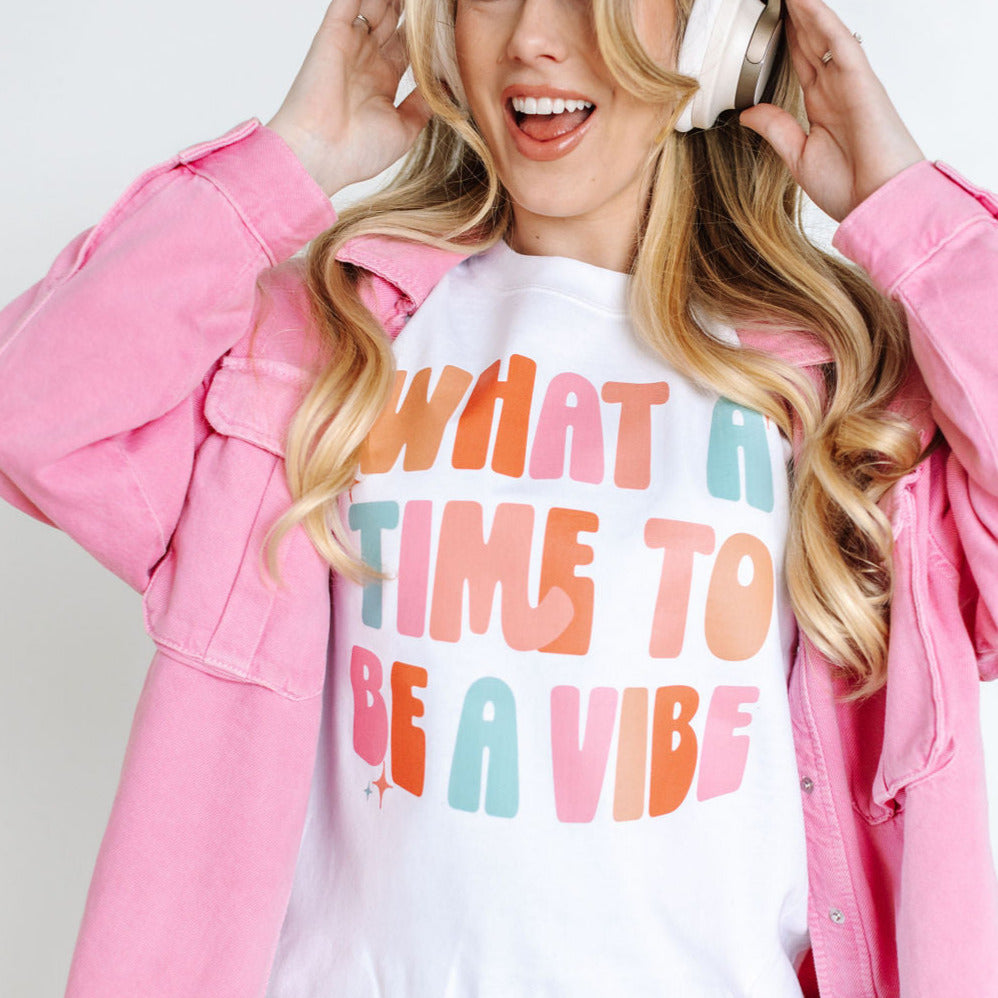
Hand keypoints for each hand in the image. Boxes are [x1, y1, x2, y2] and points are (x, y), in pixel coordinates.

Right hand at [266, 0, 431, 196]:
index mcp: (383, 80)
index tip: (446, 20)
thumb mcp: (404, 130)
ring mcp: (351, 43)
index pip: (410, 43)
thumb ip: (423, 106)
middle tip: (435, 3)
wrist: (321, 155)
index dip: (427, 32)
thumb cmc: (358, 152)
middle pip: (394, 18)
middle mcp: (367, 58)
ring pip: (375, 3)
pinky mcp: (333, 32)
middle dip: (413, 9)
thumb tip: (444, 88)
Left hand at [738, 0, 925, 222]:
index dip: (785, 37)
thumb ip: (775, 129)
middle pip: (810, 41)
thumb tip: (748, 112)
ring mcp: (849, 83)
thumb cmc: (850, 187)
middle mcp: (835, 89)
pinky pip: (840, 42)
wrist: (878, 203)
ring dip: (805, 9)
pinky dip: (822, 19)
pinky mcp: (861, 82)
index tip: (768, 18)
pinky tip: (805, 2)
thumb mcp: (798, 157)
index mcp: (821, 106)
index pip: (800, 61)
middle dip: (793, 15)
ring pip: (824, 34)